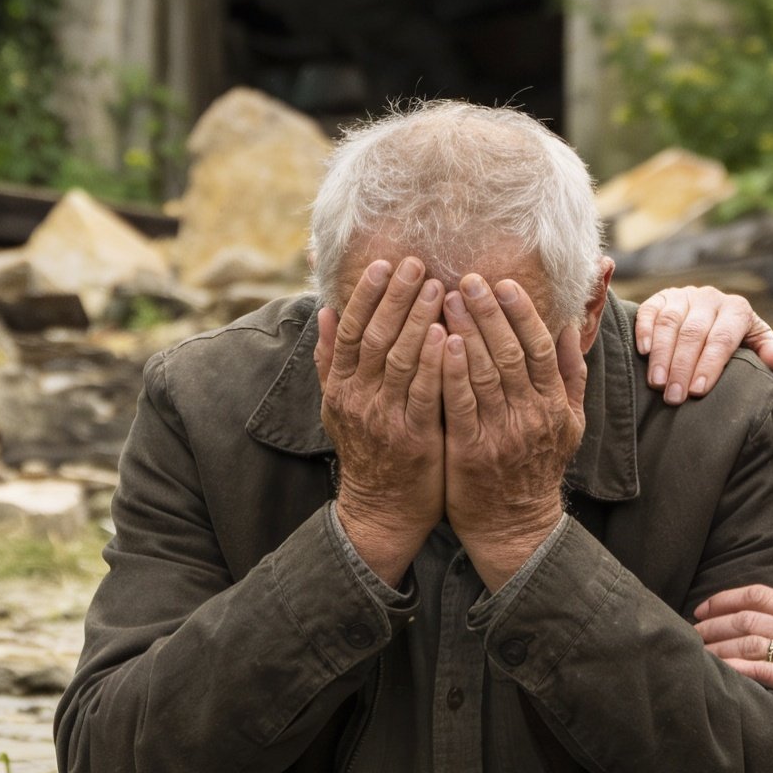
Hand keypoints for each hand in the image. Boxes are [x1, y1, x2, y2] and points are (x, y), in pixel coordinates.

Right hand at [317, 256, 444, 584]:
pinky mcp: (413, 436)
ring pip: (398, 358)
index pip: (351, 330)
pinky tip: (447, 334)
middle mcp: (358, 398)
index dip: (367, 295)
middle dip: (397, 296)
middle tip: (417, 263)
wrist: (382, 510)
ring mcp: (384, 417)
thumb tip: (325, 311)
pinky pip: (422, 392)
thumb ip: (331, 359)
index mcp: (341, 387)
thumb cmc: (369, 450)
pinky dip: (432, 361)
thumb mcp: (340, 405)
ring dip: (418, 319)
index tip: (385, 263)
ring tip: (439, 286)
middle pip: (375, 336)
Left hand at [439, 270, 588, 589]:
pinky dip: (451, 371)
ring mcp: (502, 434)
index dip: (523, 312)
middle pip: (511, 352)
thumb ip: (570, 375)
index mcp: (555, 405)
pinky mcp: (472, 451)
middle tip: (467, 277)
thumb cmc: (537, 466)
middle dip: (489, 312)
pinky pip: (461, 404)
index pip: (541, 347)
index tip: (504, 281)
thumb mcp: (569, 423)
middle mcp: (532, 416)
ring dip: (466, 331)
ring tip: (445, 298)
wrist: (515, 526)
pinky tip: (438, 342)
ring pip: (485, 372)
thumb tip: (569, 325)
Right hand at [630, 282, 772, 402]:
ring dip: (661, 355)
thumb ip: (770, 352)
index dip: (710, 364)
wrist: (717, 317)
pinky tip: (642, 352)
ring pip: (669, 322)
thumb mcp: (758, 346)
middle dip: (682, 367)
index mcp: (737, 309)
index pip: (723, 337)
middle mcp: (710, 297)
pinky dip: (644, 330)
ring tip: (657, 383)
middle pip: (693, 332)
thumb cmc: (740, 341)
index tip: (698, 391)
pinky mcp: (662, 297)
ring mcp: (684, 295)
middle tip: (674, 397)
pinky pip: (650, 310)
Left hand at [693, 569, 772, 768]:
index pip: (761, 595)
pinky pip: (762, 672)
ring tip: (697, 654)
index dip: (725, 598)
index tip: (703, 608)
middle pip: (749, 617)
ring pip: (750, 643)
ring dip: (717, 648)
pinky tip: (718, 672)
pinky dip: (735, 669)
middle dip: (713, 624)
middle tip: (692, 632)